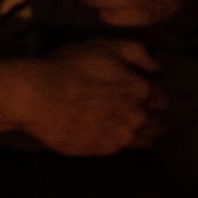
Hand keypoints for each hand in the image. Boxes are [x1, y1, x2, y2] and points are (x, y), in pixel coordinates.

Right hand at [19, 40, 165, 155]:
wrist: (36, 94)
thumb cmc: (68, 66)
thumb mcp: (103, 46)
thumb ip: (136, 52)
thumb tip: (157, 67)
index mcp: (140, 87)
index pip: (161, 99)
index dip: (151, 97)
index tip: (140, 97)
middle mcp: (137, 114)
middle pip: (158, 123)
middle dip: (150, 118)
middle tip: (134, 114)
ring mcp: (122, 134)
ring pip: (147, 140)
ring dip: (142, 134)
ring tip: (126, 128)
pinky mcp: (105, 150)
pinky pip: (126, 151)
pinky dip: (124, 144)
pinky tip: (112, 135)